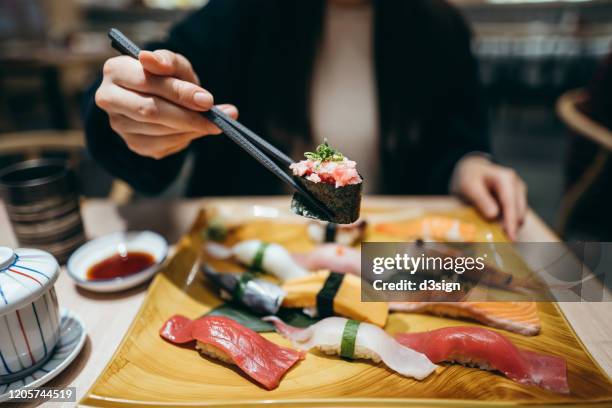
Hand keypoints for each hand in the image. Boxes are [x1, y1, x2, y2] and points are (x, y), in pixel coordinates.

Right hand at [95, 49, 237, 158]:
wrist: (161, 97)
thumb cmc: (167, 77)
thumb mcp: (173, 64)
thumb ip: (168, 61)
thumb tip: (152, 60)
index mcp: (115, 70)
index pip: (147, 82)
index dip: (178, 92)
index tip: (207, 100)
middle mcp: (108, 98)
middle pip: (150, 110)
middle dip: (188, 116)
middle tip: (217, 120)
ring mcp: (119, 124)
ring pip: (159, 130)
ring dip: (190, 128)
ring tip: (212, 122)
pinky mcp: (133, 144)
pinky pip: (163, 146)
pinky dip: (184, 138)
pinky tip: (195, 129)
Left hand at [451, 155, 526, 240]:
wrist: (470, 170)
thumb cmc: (468, 177)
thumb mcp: (468, 186)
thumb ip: (481, 199)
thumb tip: (493, 216)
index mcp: (506, 179)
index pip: (511, 204)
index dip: (511, 223)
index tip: (510, 239)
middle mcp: (516, 185)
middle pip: (519, 212)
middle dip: (511, 228)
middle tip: (499, 243)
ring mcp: (518, 193)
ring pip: (519, 216)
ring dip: (509, 227)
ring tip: (497, 239)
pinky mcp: (516, 201)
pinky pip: (514, 216)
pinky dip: (507, 224)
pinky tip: (497, 232)